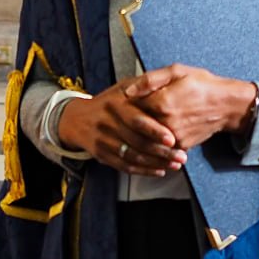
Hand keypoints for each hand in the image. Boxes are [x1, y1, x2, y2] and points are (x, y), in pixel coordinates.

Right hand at [55, 76, 184, 175]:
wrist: (77, 119)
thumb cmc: (108, 102)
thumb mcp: (123, 88)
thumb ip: (143, 88)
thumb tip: (168, 89)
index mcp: (114, 104)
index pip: (136, 120)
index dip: (155, 131)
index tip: (172, 139)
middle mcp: (107, 123)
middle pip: (137, 142)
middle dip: (161, 152)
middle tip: (181, 157)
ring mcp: (102, 141)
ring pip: (132, 157)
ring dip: (156, 163)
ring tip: (175, 165)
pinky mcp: (101, 155)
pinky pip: (124, 166)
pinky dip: (143, 171)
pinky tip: (159, 171)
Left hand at [124, 64, 258, 150]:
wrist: (227, 106)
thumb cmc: (203, 85)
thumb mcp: (177, 71)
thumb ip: (151, 79)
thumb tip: (128, 90)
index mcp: (162, 102)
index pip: (131, 107)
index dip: (121, 106)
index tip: (114, 104)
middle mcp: (166, 122)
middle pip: (135, 127)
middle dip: (124, 123)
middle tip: (115, 120)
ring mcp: (174, 137)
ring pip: (145, 140)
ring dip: (134, 137)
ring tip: (128, 130)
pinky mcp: (180, 146)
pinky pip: (159, 148)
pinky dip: (150, 145)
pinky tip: (146, 138)